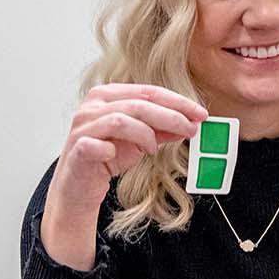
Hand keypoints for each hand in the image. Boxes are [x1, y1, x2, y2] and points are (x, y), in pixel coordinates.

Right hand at [41, 84, 206, 268]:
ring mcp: (83, 126)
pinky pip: (95, 144)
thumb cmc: (107, 157)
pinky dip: (109, 149)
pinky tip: (115, 155)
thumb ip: (162, 130)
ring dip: (145, 134)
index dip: (177, 102)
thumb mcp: (140, 141)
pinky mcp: (77, 148)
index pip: (149, 92)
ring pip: (121, 120)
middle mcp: (93, 106)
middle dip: (170, 116)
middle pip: (139, 104)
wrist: (79, 187)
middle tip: (191, 130)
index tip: (200, 114)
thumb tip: (190, 124)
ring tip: (154, 149)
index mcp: (108, 95)